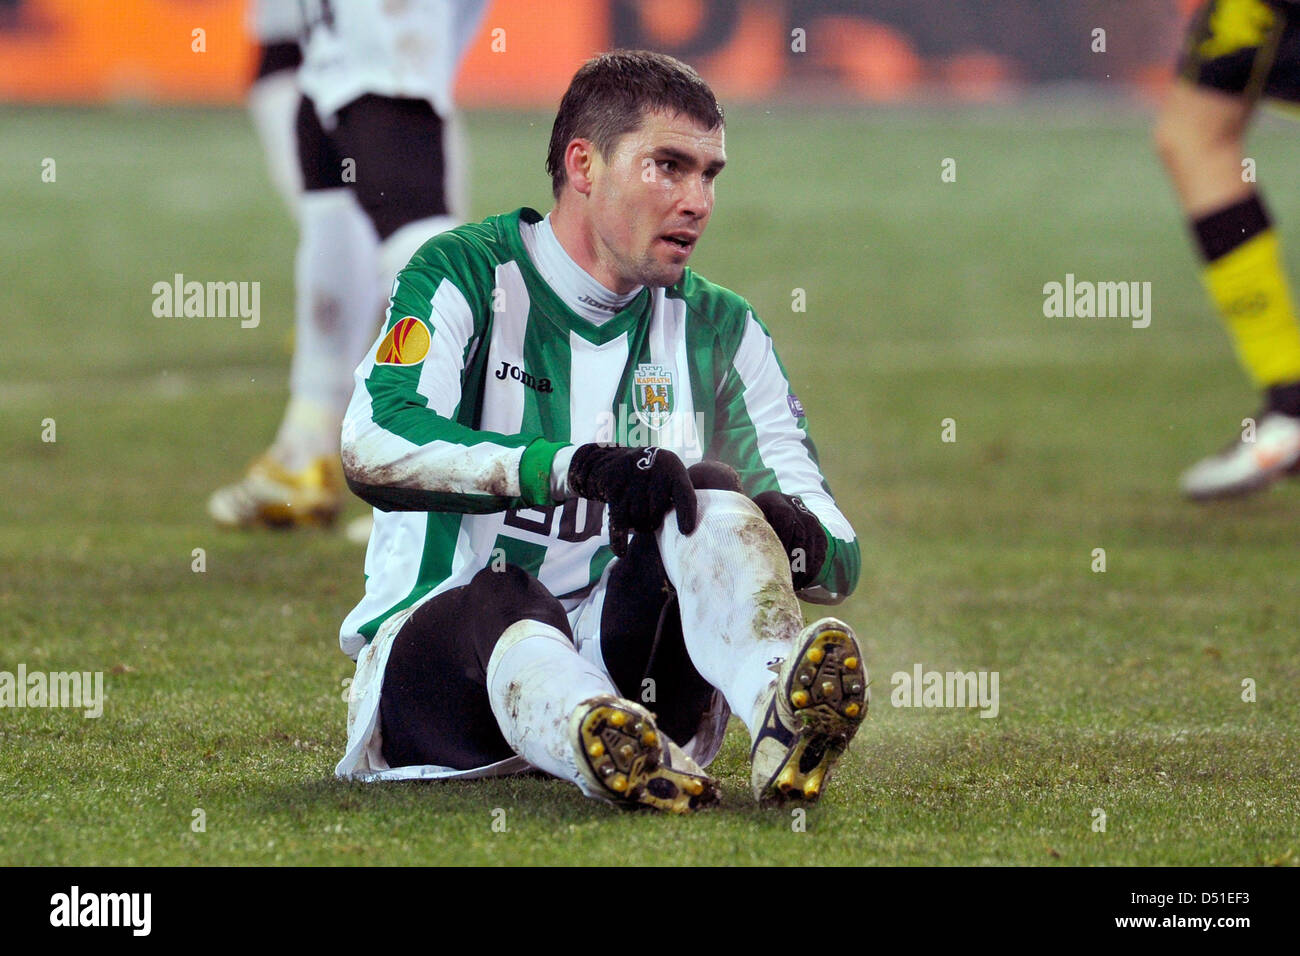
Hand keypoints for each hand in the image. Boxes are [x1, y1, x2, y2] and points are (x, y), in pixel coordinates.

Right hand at [566, 444, 697, 556]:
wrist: (612, 459)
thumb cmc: (651, 477)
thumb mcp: (669, 476)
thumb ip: (680, 496)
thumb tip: (690, 532)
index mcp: (673, 468)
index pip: (684, 494)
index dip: (686, 514)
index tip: (686, 532)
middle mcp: (653, 470)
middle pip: (657, 512)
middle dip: (653, 522)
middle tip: (651, 520)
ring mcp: (631, 478)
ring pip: (638, 518)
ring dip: (638, 526)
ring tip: (638, 520)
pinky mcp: (613, 487)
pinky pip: (618, 520)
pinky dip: (619, 539)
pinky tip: (621, 552)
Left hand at [753, 491, 826, 589]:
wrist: (760, 515)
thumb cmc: (747, 526)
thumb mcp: (745, 527)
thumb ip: (749, 536)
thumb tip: (754, 563)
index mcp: (773, 499)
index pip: (786, 518)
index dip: (783, 540)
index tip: (775, 561)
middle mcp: (795, 504)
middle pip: (802, 532)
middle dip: (794, 558)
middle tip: (784, 579)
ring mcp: (809, 516)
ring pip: (814, 543)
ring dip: (804, 566)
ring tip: (793, 584)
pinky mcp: (818, 530)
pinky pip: (822, 550)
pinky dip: (814, 568)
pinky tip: (803, 582)